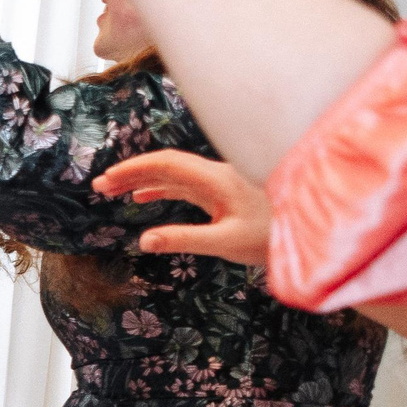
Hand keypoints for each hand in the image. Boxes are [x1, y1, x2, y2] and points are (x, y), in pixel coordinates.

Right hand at [95, 150, 268, 264]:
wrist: (308, 232)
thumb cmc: (271, 237)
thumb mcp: (226, 242)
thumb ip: (184, 239)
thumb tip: (143, 241)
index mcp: (216, 179)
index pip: (166, 164)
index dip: (133, 169)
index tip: (106, 180)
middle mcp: (217, 174)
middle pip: (166, 165)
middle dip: (131, 172)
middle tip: (98, 186)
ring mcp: (220, 182)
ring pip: (173, 174)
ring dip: (142, 180)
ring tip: (112, 192)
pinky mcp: (223, 193)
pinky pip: (184, 184)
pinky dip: (160, 188)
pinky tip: (142, 196)